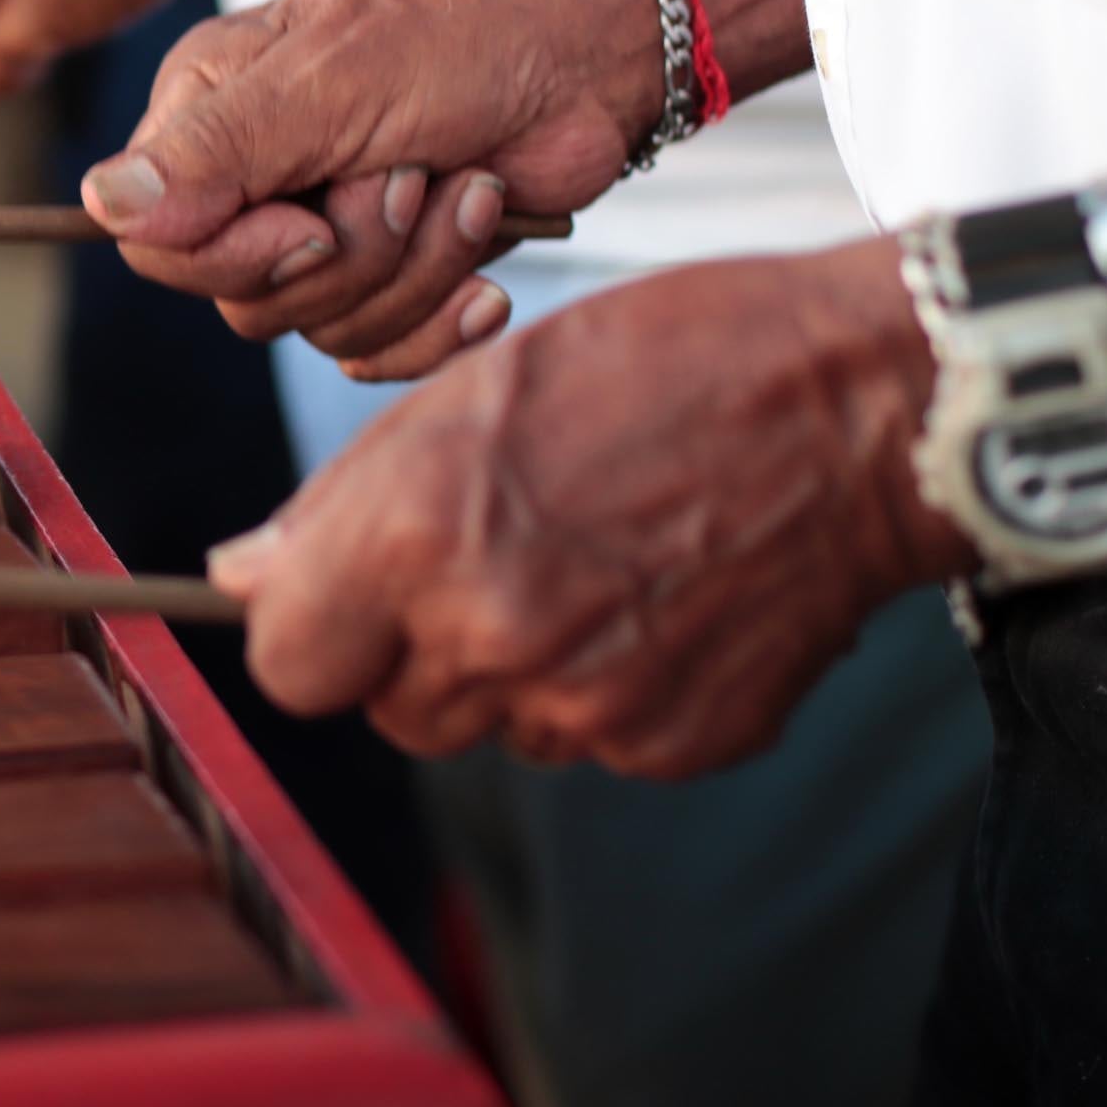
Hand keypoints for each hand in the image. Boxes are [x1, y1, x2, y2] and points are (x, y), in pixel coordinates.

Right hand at [81, 0, 662, 377]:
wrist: (595, 53)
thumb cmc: (463, 35)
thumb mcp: (329, 82)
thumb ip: (215, 150)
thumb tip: (104, 204)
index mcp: (207, 110)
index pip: (156, 242)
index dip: (233, 257)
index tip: (314, 224)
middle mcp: (252, 175)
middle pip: (243, 298)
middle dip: (352, 255)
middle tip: (416, 176)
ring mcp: (323, 228)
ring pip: (321, 327)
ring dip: (415, 272)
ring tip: (471, 191)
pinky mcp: (392, 273)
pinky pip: (378, 353)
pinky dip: (440, 323)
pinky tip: (487, 283)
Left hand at [204, 239, 968, 777]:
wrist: (863, 410)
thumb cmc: (670, 362)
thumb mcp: (480, 387)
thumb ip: (349, 502)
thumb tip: (244, 576)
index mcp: (421, 529)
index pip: (288, 661)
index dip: (308, 627)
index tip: (337, 596)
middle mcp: (490, 631)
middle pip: (385, 709)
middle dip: (409, 651)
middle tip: (491, 554)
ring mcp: (586, 702)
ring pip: (486, 730)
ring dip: (506, 672)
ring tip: (588, 561)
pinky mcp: (670, 744)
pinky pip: (589, 741)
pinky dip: (605, 690)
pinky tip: (657, 598)